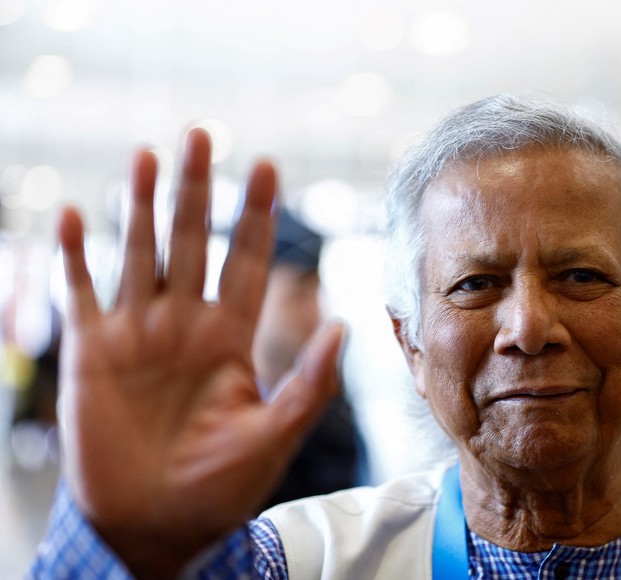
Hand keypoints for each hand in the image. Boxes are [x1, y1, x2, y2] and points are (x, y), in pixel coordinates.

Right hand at [56, 129, 343, 576]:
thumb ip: (310, 382)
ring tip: (148, 155)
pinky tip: (76, 215)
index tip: (268, 166)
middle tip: (204, 135)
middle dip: (199, 190)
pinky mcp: (91, 353)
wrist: (156, 526)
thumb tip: (346, 324)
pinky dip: (73, 256)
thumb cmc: (219, 488)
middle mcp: (185, 323)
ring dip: (142, 205)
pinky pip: (79, 293)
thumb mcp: (273, 435)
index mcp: (231, 336)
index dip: (258, 214)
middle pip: (194, 241)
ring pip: (140, 252)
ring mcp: (137, 333)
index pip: (248, 260)